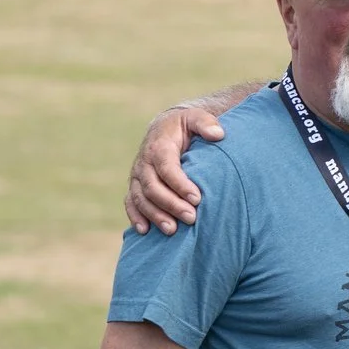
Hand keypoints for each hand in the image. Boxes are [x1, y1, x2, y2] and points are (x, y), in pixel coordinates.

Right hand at [126, 107, 225, 235]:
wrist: (165, 127)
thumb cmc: (186, 125)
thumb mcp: (196, 117)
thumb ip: (206, 123)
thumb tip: (218, 134)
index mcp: (158, 146)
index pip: (167, 168)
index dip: (180, 184)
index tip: (197, 198)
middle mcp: (144, 162)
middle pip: (153, 187)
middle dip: (171, 204)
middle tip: (191, 218)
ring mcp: (137, 175)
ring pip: (140, 198)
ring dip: (155, 215)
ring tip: (173, 230)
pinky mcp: (135, 185)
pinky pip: (130, 202)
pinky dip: (135, 216)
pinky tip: (144, 231)